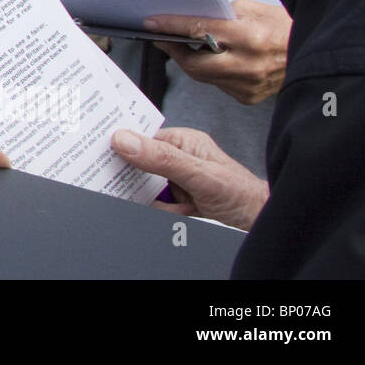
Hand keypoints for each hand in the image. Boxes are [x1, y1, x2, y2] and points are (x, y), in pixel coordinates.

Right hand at [111, 128, 268, 230]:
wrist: (263, 226)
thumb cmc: (243, 196)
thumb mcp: (201, 175)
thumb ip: (163, 158)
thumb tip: (124, 139)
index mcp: (183, 142)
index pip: (142, 138)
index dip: (123, 143)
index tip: (101, 148)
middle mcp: (179, 160)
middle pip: (140, 165)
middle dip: (133, 176)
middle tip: (125, 179)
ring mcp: (179, 184)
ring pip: (145, 189)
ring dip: (148, 199)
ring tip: (163, 202)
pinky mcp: (180, 205)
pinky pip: (156, 208)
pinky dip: (159, 213)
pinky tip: (173, 213)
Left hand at [145, 0, 290, 104]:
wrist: (316, 53)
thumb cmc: (284, 27)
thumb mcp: (253, 9)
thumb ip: (220, 14)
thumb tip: (188, 18)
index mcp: (248, 37)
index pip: (199, 30)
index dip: (171, 27)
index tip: (151, 23)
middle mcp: (247, 65)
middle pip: (194, 63)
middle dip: (174, 51)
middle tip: (162, 38)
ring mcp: (247, 86)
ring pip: (204, 76)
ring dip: (192, 60)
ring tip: (184, 45)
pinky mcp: (248, 98)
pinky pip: (218, 84)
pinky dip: (211, 71)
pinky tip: (213, 60)